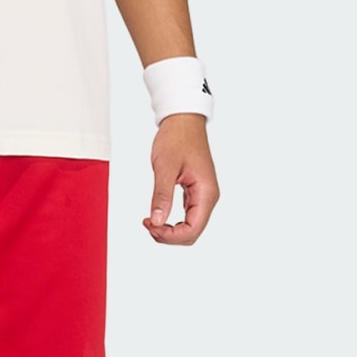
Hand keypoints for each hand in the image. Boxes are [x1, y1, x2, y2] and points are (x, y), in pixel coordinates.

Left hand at [143, 115, 217, 245]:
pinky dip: (172, 221)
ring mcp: (203, 195)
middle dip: (169, 235)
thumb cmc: (177, 138)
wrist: (183, 120)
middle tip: (148, 224)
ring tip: (150, 221)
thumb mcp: (165, 167)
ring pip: (190, 226)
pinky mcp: (195, 192)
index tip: (151, 225)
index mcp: (206, 192)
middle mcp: (208, 197)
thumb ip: (162, 196)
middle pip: (192, 232)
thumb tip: (157, 221)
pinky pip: (187, 216)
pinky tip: (157, 215)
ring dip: (170, 230)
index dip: (171, 235)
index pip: (193, 229)